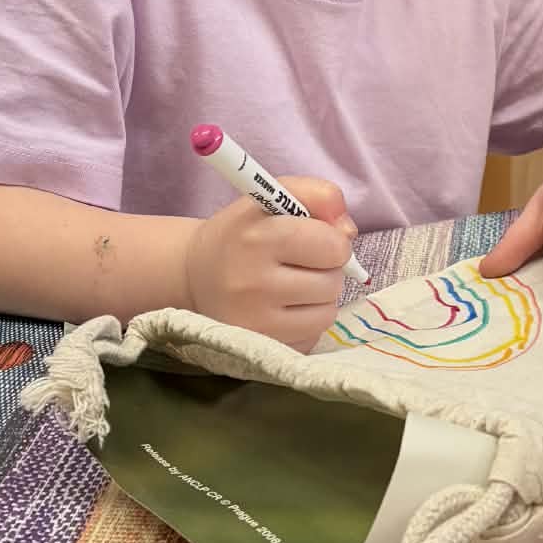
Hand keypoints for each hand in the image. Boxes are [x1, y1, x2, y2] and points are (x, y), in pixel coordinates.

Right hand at [184, 176, 355, 351]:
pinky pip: (312, 337)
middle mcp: (253, 283)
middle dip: (327, 270)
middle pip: (333, 281)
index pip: (331, 245)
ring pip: (327, 313)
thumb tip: (348, 231)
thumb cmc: (242, 233)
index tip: (315, 239)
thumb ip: (319, 195)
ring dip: (319, 298)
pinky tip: (283, 309)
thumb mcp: (273, 197)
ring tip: (292, 286)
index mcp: (257, 238)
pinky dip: (306, 322)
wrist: (194, 275)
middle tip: (301, 264)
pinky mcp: (260, 347)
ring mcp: (255, 322)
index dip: (332, 240)